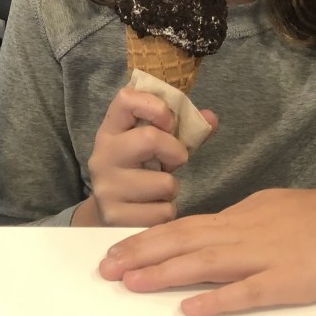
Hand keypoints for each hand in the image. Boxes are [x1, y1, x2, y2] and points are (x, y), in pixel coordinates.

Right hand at [85, 87, 216, 226]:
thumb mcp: (151, 147)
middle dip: (175, 151)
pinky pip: (163, 211)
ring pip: (164, 182)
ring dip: (171, 188)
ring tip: (157, 190)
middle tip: (173, 161)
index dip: (155, 106)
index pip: (125, 99)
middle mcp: (103, 156)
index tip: (169, 122)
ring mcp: (107, 187)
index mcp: (110, 131)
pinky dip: (166, 211)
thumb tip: (212, 118)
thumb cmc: (137, 171)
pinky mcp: (116, 216)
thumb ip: (180, 131)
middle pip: (150, 138)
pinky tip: (151, 209)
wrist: (109, 215)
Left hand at [98, 184, 315, 315]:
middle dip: (139, 254)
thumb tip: (206, 232)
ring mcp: (261, 257)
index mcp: (233, 218)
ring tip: (131, 283)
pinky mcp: (287, 282)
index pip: (179, 227)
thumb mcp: (262, 209)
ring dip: (163, 273)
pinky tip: (190, 308)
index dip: (144, 239)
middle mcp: (238, 234)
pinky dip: (217, 300)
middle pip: (180, 241)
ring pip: (203, 263)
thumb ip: (232, 222)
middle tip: (106, 268)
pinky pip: (246, 292)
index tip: (114, 250)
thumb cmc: (312, 215)